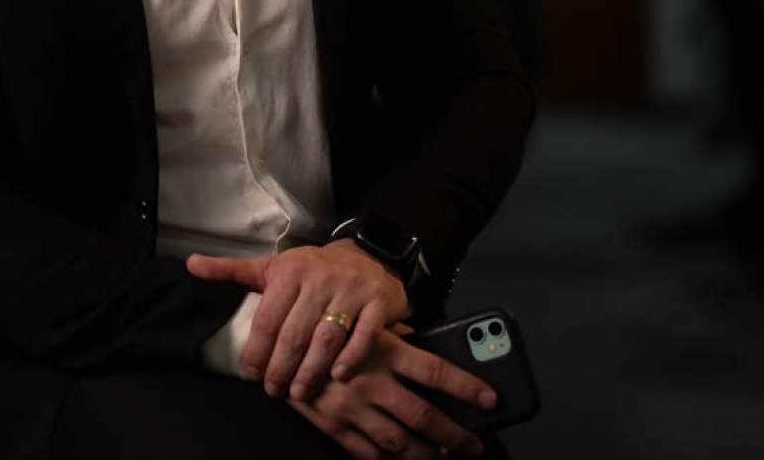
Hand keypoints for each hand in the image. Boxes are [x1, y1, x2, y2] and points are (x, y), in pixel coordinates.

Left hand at [186, 240, 407, 400]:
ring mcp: (350, 290)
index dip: (257, 351)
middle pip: (295, 333)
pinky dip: (351, 357)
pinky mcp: (376, 302)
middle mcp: (320, 278)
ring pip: (327, 337)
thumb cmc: (312, 269)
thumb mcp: (272, 267)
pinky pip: (364, 334)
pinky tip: (338, 375)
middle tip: (274, 390)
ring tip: (298, 392)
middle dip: (281, 367)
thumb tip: (191, 264)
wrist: (365, 257)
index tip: (251, 375)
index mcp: (291, 271)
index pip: (268, 318)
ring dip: (311, 370)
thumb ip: (232, 270)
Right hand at [287, 327, 495, 459]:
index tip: (490, 398)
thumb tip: (420, 339)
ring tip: (446, 458)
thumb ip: (390, 332)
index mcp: (382, 350)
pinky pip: (367, 452)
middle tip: (475, 445)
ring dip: (427, 454)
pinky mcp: (332, 425)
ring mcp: (352, 407)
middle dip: (455, 435)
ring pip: (400, 441)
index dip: (464, 386)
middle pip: (423, 416)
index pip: (433, 369)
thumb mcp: (358, 317)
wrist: (273, 340)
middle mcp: (371, 381)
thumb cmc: (319, 321)